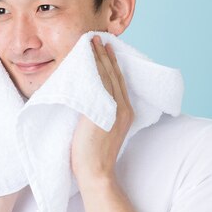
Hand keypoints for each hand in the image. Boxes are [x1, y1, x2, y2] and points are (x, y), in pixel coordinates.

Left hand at [70, 35, 133, 187]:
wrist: (97, 173)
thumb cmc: (94, 158)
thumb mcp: (101, 132)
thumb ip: (100, 116)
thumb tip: (87, 105)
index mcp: (125, 113)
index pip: (119, 82)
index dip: (112, 65)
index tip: (106, 50)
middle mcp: (123, 108)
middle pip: (114, 74)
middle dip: (105, 55)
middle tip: (98, 38)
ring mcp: (113, 109)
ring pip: (106, 75)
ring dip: (98, 57)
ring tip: (91, 42)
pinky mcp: (102, 111)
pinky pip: (97, 84)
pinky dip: (92, 69)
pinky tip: (86, 58)